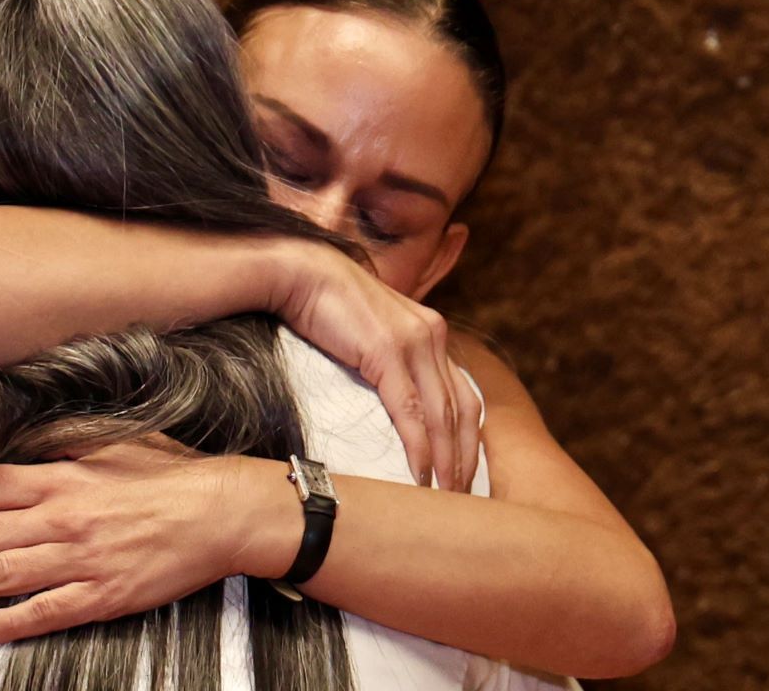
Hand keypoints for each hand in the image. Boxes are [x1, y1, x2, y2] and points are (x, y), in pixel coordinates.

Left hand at [0, 441, 255, 643]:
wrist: (222, 512)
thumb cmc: (172, 474)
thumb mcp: (116, 442)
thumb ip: (66, 446)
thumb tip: (27, 450)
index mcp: (64, 477)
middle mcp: (63, 519)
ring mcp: (82, 560)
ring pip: (1, 576)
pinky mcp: (103, 595)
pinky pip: (46, 612)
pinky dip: (9, 622)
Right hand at [273, 242, 480, 491]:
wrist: (301, 273)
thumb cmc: (327, 306)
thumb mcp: (371, 334)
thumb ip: (390, 360)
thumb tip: (391, 399)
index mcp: (432, 332)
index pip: (464, 394)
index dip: (467, 437)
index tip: (462, 471)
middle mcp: (432, 335)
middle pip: (463, 409)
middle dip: (465, 457)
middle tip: (462, 495)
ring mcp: (414, 342)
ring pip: (442, 415)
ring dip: (447, 460)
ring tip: (445, 494)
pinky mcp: (388, 352)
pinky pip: (411, 411)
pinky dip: (419, 447)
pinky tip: (419, 473)